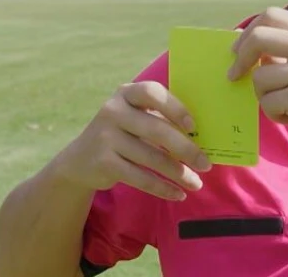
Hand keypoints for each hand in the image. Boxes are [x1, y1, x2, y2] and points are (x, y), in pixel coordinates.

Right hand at [53, 81, 212, 200]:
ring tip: (196, 183)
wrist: (80, 160)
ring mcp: (106, 137)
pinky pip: (140, 178)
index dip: (175, 107)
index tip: (194, 126)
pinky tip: (178, 194)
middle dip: (186, 150)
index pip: (152, 92)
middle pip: (157, 130)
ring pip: (152, 158)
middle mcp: (113, 111)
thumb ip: (160, 119)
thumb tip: (204, 137)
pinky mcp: (104, 163)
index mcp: (126, 94)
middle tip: (206, 165)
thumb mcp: (135, 118)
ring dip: (178, 173)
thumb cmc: (123, 134)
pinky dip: (162, 188)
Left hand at [227, 7, 287, 159]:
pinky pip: (267, 102)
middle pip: (259, 37)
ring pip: (259, 76)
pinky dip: (274, 113)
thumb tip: (240, 41)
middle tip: (234, 74)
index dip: (248, 31)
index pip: (272, 15)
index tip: (237, 50)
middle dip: (240, 57)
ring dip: (264, 96)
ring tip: (286, 104)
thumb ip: (283, 49)